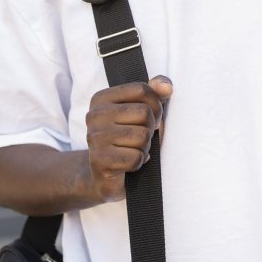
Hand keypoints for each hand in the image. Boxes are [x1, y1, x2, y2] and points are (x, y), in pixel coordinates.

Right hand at [84, 77, 172, 202]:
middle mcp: (94, 115)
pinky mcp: (100, 161)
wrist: (104, 174)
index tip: (151, 117)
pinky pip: (136, 157)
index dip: (155, 104)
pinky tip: (128, 163)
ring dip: (144, 147)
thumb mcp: (142, 110)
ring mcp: (95, 138)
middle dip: (150, 128)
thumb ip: (155, 92)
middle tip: (140, 137)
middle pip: (144, 113)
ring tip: (132, 149)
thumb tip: (166, 87)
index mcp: (101, 98)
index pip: (142, 90)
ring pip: (142, 137)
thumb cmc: (127, 137)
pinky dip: (138, 162)